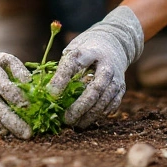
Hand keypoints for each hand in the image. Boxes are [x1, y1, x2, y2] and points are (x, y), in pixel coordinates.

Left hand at [47, 5, 143, 127]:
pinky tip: (87, 120)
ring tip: (75, 124)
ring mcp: (116, 77)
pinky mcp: (121, 87)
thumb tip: (46, 92)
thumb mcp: (72, 50)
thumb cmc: (85, 49)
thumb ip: (63, 68)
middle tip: (65, 119)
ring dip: (89, 115)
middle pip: (94, 89)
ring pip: (104, 100)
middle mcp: (105, 65)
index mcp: (88, 51)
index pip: (73, 65)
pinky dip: (99, 115)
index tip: (50, 94)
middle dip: (79, 107)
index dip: (61, 80)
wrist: (114, 42)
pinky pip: (112, 105)